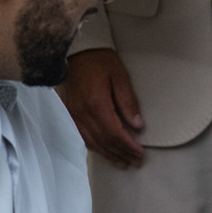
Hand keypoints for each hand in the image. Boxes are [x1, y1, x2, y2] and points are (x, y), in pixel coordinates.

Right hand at [60, 49, 145, 167]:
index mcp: (96, 104)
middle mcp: (82, 113)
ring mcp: (74, 115)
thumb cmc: (98, 59)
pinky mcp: (71, 113)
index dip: (128, 146)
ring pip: (92, 142)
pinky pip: (83, 137)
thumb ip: (128, 101)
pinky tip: (104, 151)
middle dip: (122, 154)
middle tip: (136, 162)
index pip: (115, 133)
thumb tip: (138, 125)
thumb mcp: (119, 75)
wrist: (75, 50)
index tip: (140, 154)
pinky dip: (96, 147)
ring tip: (123, 162)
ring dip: (109, 154)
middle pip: (104, 141)